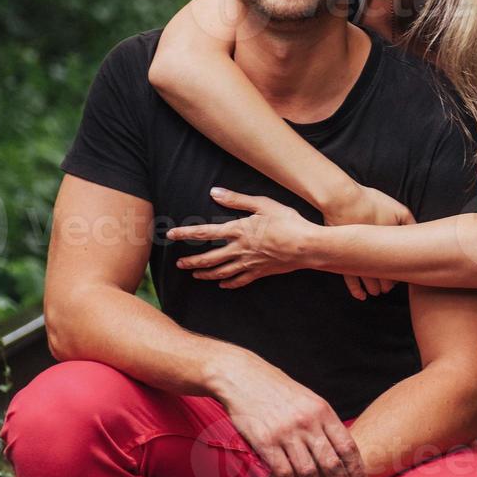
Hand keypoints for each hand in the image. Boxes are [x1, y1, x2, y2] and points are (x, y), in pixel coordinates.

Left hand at [168, 189, 315, 287]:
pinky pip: (240, 281)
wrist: (306, 246)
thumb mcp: (263, 204)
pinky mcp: (260, 272)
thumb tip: (214, 192)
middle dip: (191, 261)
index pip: (204, 233)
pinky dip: (229, 284)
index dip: (186, 233)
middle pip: (208, 258)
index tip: (171, 234)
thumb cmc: (287, 222)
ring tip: (195, 275)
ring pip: (221, 272)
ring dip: (205, 274)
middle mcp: (239, 249)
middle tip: (179, 263)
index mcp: (238, 230)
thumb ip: (237, 200)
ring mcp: (249, 263)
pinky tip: (223, 285)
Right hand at [213, 354, 368, 476]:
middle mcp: (307, 422)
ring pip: (309, 472)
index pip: (347, 445)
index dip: (357, 469)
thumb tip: (338, 447)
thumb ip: (322, 422)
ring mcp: (286, 433)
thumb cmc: (277, 389)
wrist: (244, 377)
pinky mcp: (266, 443)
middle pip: (331, 463)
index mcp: (322, 410)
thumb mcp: (308, 399)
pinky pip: (284, 473)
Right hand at [317, 183, 414, 301]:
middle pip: (386, 277)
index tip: (403, 274)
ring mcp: (359, 259)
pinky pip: (350, 279)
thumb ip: (409, 223)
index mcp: (391, 246)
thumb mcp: (398, 210)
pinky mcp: (343, 258)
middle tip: (390, 287)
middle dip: (389, 283)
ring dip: (375, 288)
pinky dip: (356, 289)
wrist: (343, 201)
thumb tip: (417, 234)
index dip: (403, 272)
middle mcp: (376, 256)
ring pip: (369, 281)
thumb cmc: (371, 203)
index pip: (401, 266)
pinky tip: (361, 296)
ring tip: (378, 292)